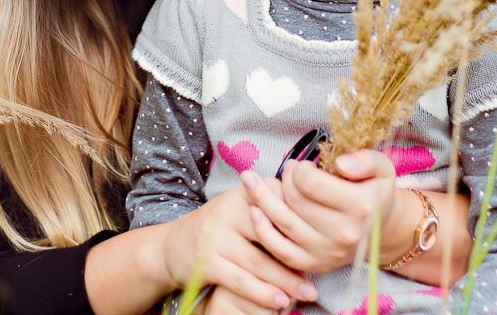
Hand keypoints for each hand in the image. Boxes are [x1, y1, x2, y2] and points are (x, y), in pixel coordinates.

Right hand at [159, 186, 317, 310]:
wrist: (172, 246)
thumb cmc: (219, 229)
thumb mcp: (240, 208)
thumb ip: (271, 208)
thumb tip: (315, 215)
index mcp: (243, 194)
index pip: (280, 204)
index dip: (303, 222)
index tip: (324, 239)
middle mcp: (228, 210)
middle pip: (272, 234)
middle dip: (298, 255)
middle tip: (321, 271)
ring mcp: (216, 236)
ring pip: (259, 262)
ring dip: (285, 281)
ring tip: (306, 293)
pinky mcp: (207, 261)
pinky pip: (241, 280)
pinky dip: (263, 293)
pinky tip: (279, 301)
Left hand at [240, 149, 397, 273]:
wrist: (381, 231)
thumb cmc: (375, 193)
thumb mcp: (383, 168)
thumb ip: (366, 159)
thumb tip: (341, 163)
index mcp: (360, 206)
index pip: (310, 183)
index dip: (298, 169)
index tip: (302, 166)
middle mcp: (344, 233)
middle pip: (294, 201)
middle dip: (283, 180)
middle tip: (286, 171)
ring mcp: (328, 252)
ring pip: (282, 223)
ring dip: (261, 199)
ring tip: (251, 181)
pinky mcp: (315, 265)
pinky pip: (280, 250)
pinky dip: (263, 230)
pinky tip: (253, 211)